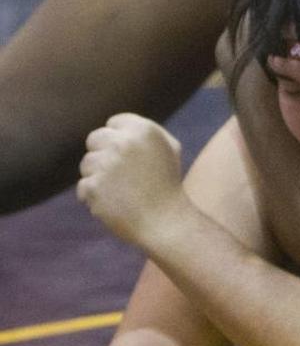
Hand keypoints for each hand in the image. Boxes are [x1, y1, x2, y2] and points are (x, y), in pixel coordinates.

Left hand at [78, 113, 186, 245]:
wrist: (165, 222)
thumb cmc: (168, 185)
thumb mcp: (169, 149)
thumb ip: (145, 132)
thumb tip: (116, 126)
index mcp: (143, 130)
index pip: (114, 123)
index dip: (119, 140)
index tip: (130, 157)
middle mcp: (123, 143)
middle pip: (95, 139)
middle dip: (104, 155)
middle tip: (121, 174)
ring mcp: (106, 164)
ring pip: (87, 163)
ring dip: (98, 176)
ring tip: (121, 191)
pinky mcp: (94, 186)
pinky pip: (83, 186)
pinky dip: (94, 197)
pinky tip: (113, 203)